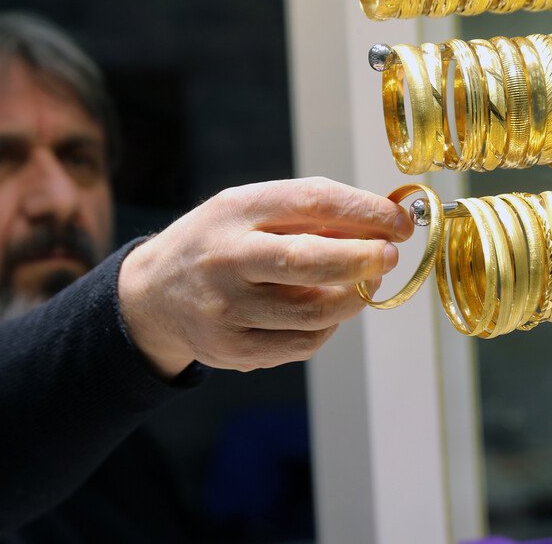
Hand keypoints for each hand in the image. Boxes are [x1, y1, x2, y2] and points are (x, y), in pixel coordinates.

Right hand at [117, 177, 413, 375]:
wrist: (151, 296)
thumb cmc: (216, 244)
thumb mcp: (246, 211)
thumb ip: (306, 214)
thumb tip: (380, 225)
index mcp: (234, 212)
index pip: (311, 202)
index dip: (365, 211)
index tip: (399, 221)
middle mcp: (226, 259)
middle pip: (309, 261)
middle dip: (363, 259)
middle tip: (390, 256)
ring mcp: (227, 310)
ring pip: (314, 312)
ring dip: (353, 297)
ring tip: (361, 283)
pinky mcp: (233, 350)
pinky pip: (303, 344)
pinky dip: (328, 327)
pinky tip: (326, 311)